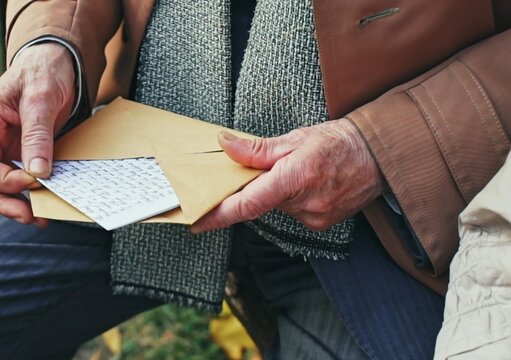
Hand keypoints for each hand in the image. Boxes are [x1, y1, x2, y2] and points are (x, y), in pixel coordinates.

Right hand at [0, 43, 74, 224]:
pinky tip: (44, 206)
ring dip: (14, 205)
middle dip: (3, 203)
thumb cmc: (44, 72)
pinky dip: (29, 196)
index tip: (35, 181)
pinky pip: (18, 181)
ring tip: (38, 218)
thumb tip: (37, 173)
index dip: (4, 180)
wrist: (58, 62)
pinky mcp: (23, 154)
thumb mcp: (42, 97)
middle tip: (30, 216)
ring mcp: (5, 148)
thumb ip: (37, 134)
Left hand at [191, 119, 384, 232]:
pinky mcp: (320, 224)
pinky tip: (306, 183)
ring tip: (294, 171)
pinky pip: (292, 212)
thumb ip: (257, 149)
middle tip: (262, 168)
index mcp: (295, 178)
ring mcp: (314, 218)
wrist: (377, 156)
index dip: (218, 215)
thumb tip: (225, 146)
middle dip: (253, 188)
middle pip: (259, 203)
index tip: (196, 221)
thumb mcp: (295, 138)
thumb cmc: (338, 143)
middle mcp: (305, 204)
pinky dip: (290, 199)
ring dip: (274, 192)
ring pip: (276, 207)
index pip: (247, 204)